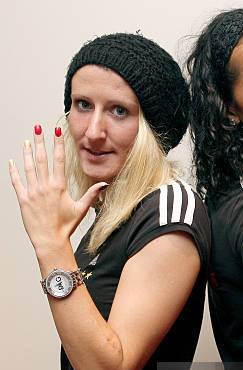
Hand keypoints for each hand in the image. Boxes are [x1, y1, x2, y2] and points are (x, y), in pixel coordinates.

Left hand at [9, 125, 106, 253]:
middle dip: (40, 141)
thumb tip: (104, 184)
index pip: (59, 160)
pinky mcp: (23, 200)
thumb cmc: (66, 226)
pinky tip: (12, 162)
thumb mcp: (81, 209)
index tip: (56, 131)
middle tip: (38, 128)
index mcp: (59, 187)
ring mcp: (32, 192)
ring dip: (27, 152)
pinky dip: (13, 171)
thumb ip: (91, 194)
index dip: (58, 144)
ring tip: (27, 141)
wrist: (50, 240)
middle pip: (42, 159)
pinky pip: (16, 182)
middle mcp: (45, 186)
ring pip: (28, 167)